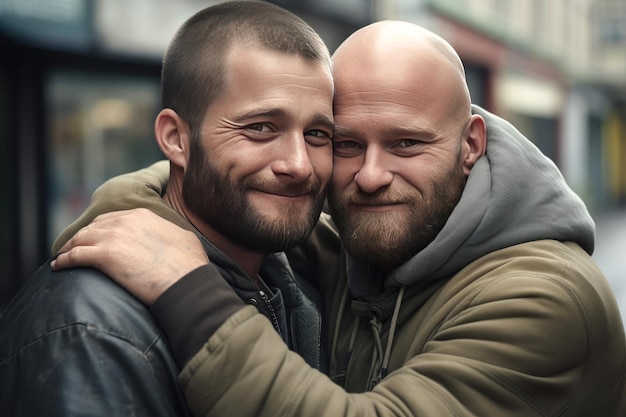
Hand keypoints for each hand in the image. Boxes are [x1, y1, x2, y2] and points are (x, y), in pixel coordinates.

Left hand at [51, 208, 208, 304]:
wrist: (186, 282)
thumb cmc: (190, 265)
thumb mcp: (183, 237)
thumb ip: (167, 232)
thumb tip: (166, 237)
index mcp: (142, 215)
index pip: (113, 218)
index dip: (102, 228)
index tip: (96, 238)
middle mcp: (124, 221)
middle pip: (94, 226)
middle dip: (83, 236)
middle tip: (76, 247)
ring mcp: (113, 237)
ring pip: (80, 239)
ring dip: (70, 247)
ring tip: (63, 257)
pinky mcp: (104, 256)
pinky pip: (75, 255)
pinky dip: (64, 260)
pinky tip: (58, 266)